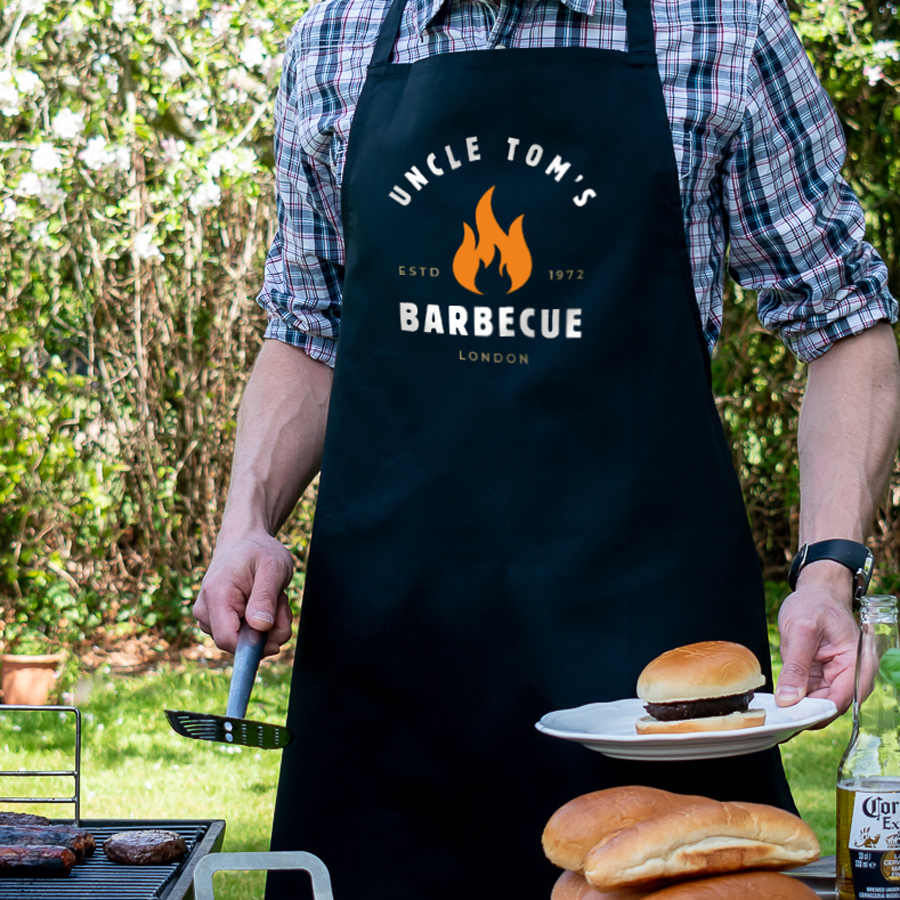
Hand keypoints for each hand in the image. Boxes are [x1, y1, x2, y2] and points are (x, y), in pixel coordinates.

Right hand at [193, 531, 294, 655]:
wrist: (245, 540)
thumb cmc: (260, 551)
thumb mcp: (273, 568)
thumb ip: (265, 598)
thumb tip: (260, 627)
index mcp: (217, 595)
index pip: (228, 640)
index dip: (254, 647)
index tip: (278, 638)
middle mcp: (205, 610)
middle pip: (237, 644)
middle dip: (267, 632)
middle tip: (281, 603)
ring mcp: (207, 616)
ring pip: (242, 641)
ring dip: (267, 627)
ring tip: (272, 598)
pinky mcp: (215, 620)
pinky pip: (241, 636)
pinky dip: (260, 625)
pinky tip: (264, 604)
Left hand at [775, 562, 858, 716]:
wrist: (815, 592)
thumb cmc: (815, 604)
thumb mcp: (802, 630)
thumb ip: (796, 665)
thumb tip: (788, 699)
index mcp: (858, 665)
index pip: (838, 700)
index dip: (815, 713)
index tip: (790, 722)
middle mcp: (850, 676)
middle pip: (827, 707)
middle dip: (803, 716)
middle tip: (776, 726)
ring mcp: (833, 677)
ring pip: (815, 704)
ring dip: (795, 711)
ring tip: (772, 719)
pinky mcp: (818, 676)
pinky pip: (805, 694)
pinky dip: (792, 700)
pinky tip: (775, 707)